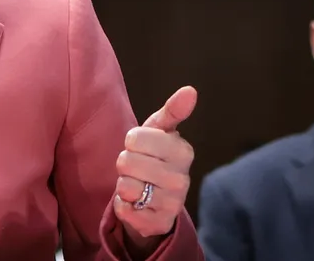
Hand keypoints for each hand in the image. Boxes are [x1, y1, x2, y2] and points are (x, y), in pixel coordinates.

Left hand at [113, 86, 196, 253]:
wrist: (154, 200)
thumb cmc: (154, 156)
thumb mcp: (159, 131)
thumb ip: (172, 111)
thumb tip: (191, 90)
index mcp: (183, 150)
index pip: (134, 137)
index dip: (131, 142)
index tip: (141, 147)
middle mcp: (182, 179)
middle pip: (126, 161)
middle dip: (125, 164)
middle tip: (138, 168)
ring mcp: (172, 204)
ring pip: (125, 186)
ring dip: (124, 185)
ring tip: (138, 185)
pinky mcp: (157, 224)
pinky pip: (123, 209)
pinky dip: (122, 206)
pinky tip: (137, 204)